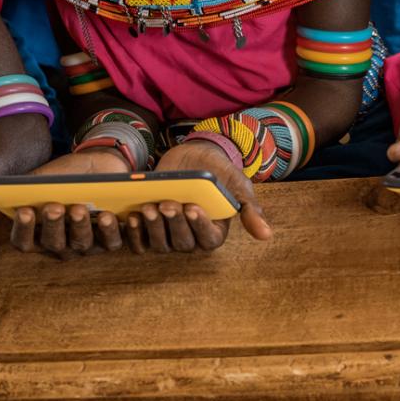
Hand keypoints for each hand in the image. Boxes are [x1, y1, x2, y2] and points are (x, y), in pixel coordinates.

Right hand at [0, 149, 133, 257]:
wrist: (102, 164)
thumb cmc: (67, 176)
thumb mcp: (40, 181)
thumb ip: (15, 196)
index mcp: (38, 234)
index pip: (24, 243)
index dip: (23, 230)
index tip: (23, 211)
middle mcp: (61, 246)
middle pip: (53, 244)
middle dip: (52, 226)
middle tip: (53, 206)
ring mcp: (86, 245)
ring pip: (81, 244)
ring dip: (79, 228)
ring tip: (78, 207)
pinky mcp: (111, 238)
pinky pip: (112, 242)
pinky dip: (110, 230)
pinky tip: (107, 215)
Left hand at [141, 139, 271, 249]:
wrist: (194, 156)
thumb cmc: (219, 172)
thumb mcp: (237, 186)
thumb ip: (250, 209)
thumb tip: (267, 235)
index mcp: (214, 232)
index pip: (209, 239)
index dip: (200, 227)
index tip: (193, 207)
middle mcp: (191, 239)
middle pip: (182, 243)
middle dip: (174, 223)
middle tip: (169, 203)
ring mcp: (168, 235)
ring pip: (160, 243)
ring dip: (154, 227)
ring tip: (149, 207)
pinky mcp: (150, 228)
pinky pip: (140, 241)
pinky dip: (135, 232)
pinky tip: (132, 215)